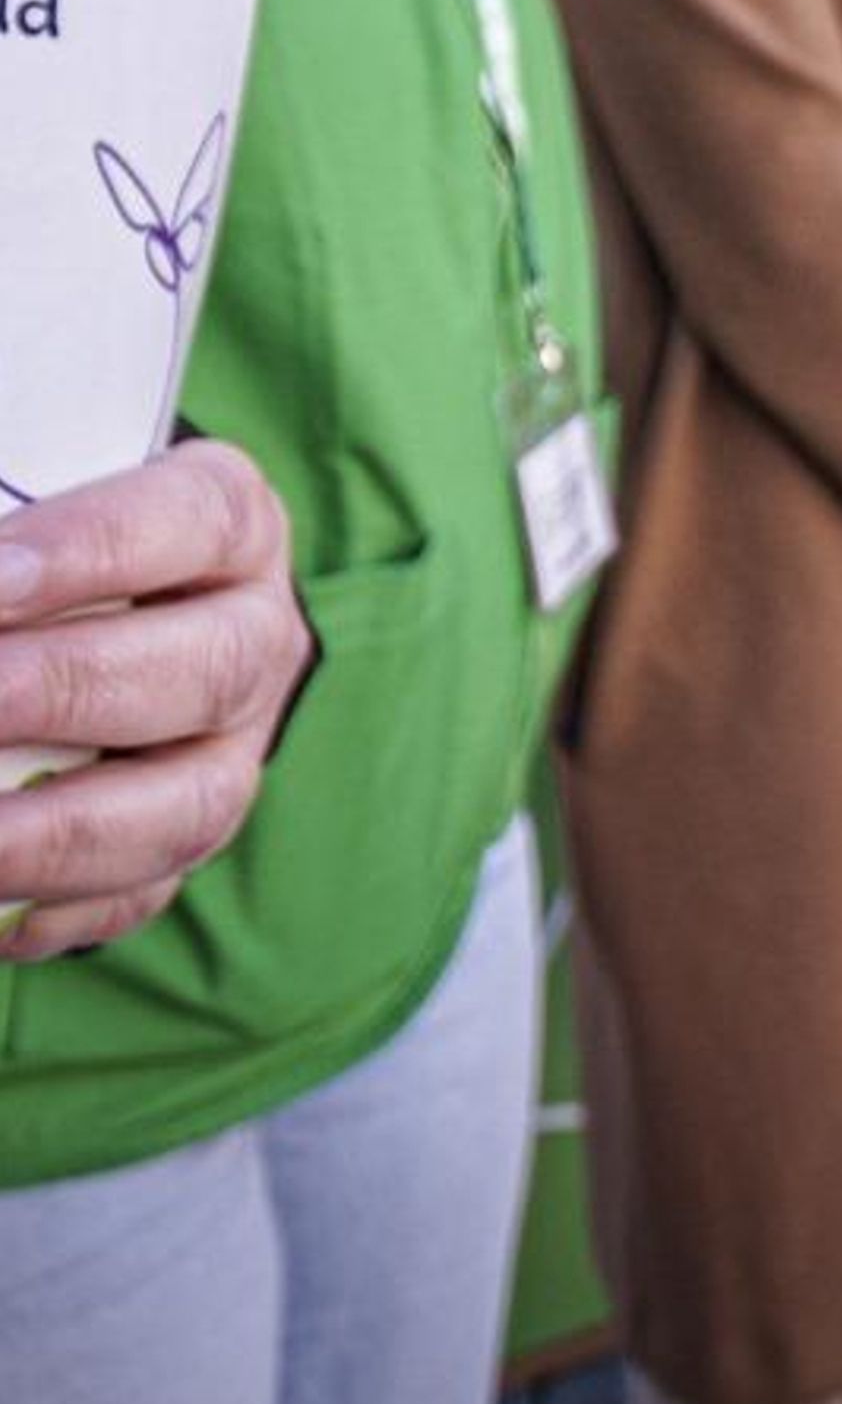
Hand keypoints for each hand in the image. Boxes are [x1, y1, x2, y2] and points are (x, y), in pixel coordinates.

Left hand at [0, 442, 312, 961]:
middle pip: (203, 669)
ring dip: (60, 831)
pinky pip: (142, 892)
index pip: (192, 519)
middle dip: (63, 691)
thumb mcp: (42, 493)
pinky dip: (57, 910)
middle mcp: (254, 635)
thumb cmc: (56, 537)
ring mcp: (235, 747)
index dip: (89, 547)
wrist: (115, 601)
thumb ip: (6, 539)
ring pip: (191, 804)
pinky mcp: (188, 835)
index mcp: (231, 522)